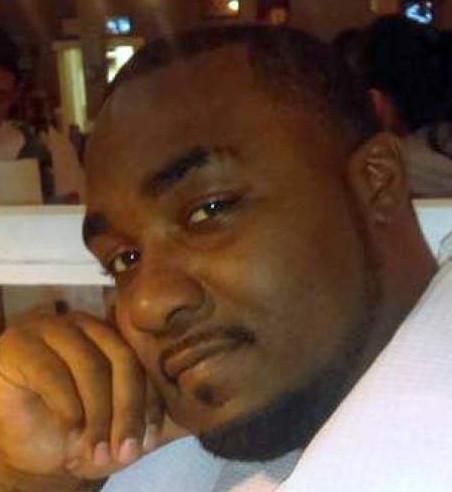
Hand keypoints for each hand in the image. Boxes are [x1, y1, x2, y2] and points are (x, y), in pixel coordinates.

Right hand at [0, 310, 163, 483]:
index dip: (149, 402)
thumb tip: (193, 423)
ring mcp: (52, 328)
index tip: (149, 440)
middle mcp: (86, 324)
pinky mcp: (20, 343)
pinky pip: (52, 374)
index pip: (141, 362)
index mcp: (113, 336)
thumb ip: (146, 419)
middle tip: (127, 452)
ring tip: (98, 453)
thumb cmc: (74, 430)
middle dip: (127, 411)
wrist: (22, 444)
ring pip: (90, 367)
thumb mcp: (116, 429)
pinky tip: (72, 433)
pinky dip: (68, 408)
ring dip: (98, 416)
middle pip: (121, 360)